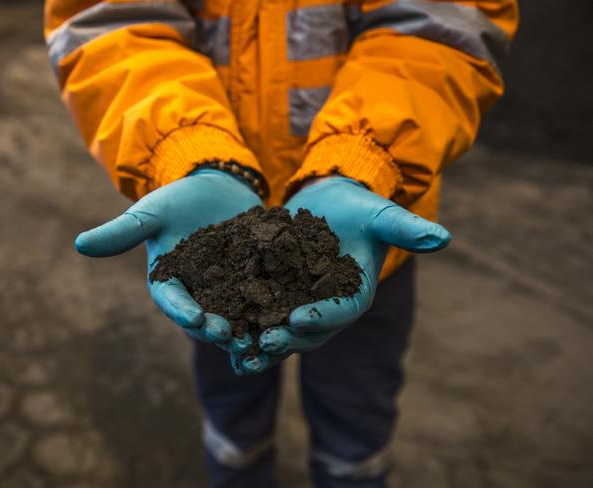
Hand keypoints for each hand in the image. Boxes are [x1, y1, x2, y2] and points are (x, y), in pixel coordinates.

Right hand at [74, 169, 261, 349]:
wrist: (217, 187)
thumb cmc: (178, 200)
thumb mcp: (152, 212)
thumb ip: (124, 231)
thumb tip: (79, 245)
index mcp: (170, 284)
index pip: (173, 302)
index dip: (184, 312)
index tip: (197, 318)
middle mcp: (198, 295)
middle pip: (206, 319)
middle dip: (217, 330)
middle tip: (231, 336)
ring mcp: (229, 292)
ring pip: (236, 318)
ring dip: (247, 331)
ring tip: (259, 340)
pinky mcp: (255, 284)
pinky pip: (264, 301)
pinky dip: (273, 312)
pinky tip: (289, 319)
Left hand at [237, 176, 450, 374]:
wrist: (330, 201)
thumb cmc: (359, 207)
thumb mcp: (381, 214)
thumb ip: (406, 229)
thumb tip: (444, 238)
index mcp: (354, 293)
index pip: (341, 310)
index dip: (323, 315)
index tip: (300, 317)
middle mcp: (327, 307)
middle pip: (309, 330)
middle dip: (287, 337)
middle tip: (265, 342)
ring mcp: (301, 304)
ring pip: (281, 330)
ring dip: (261, 343)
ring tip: (239, 353)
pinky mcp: (276, 296)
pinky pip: (259, 315)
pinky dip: (244, 326)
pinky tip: (220, 335)